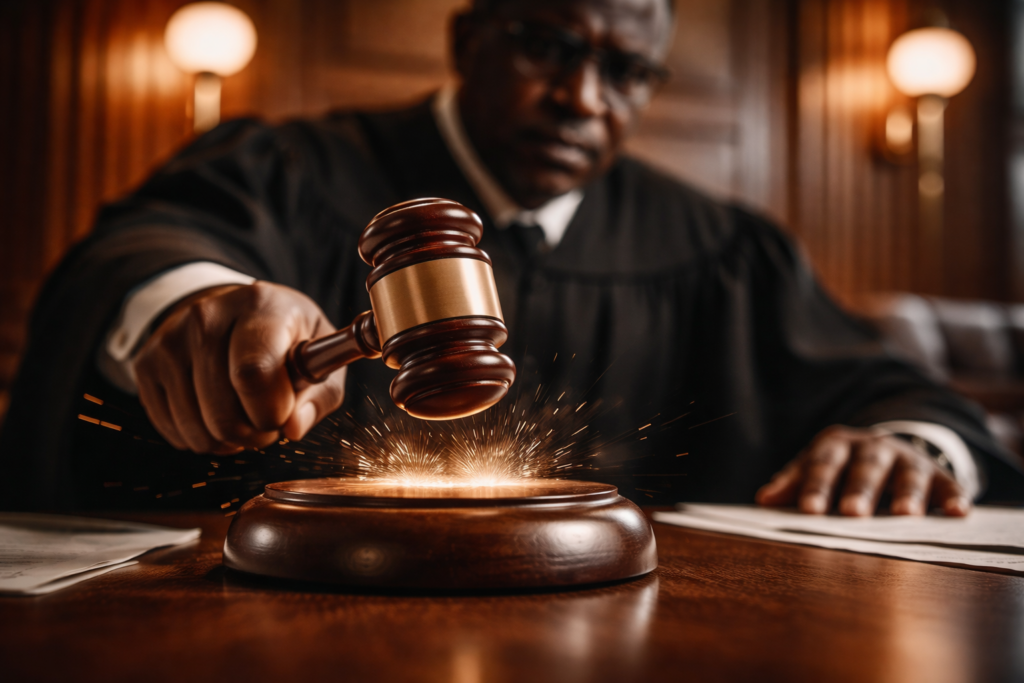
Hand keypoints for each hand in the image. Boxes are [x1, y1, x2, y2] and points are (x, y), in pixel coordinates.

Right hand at [133, 281, 344, 452]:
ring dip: (230, 440)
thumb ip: (320, 396)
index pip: (253, 372)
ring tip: (244, 412)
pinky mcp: (146, 364)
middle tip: (267, 418)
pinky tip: (217, 412)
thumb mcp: (319, 358)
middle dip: (255, 434)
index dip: (271, 412)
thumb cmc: (287, 340)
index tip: (283, 413)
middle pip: (224, 414)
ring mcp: (170, 339)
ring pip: (198, 431)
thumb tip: (292, 428)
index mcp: (261, 306)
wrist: (233, 313)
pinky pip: (176, 433)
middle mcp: (207, 317)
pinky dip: (202, 437)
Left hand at [755, 425, 970, 516]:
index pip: (824, 464)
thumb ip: (793, 483)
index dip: (817, 487)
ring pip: (907, 474)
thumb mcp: (815, 467)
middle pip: (865, 468)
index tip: (809, 511)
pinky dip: (954, 496)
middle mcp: (873, 447)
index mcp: (837, 445)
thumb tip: (764, 500)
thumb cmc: (840, 466)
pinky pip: (948, 483)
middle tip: (852, 514)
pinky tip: (958, 512)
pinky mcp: (937, 474)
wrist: (887, 450)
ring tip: (905, 515)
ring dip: (906, 493)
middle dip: (859, 490)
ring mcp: (907, 459)